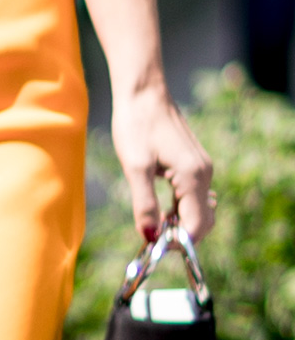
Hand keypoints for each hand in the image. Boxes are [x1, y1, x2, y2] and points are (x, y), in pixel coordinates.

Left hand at [109, 83, 214, 243]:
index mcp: (193, 176)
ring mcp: (202, 168)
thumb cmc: (137, 125)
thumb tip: (149, 237)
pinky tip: (160, 209)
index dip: (179, 242)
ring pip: (198, 209)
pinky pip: (194, 196)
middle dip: (181, 235)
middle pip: (202, 220)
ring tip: (152, 222)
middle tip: (152, 236)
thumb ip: (144, 204)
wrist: (143, 93)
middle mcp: (204, 174)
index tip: (155, 246)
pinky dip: (180, 208)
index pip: (197, 226)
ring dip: (179, 223)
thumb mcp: (135, 167)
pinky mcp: (194, 164)